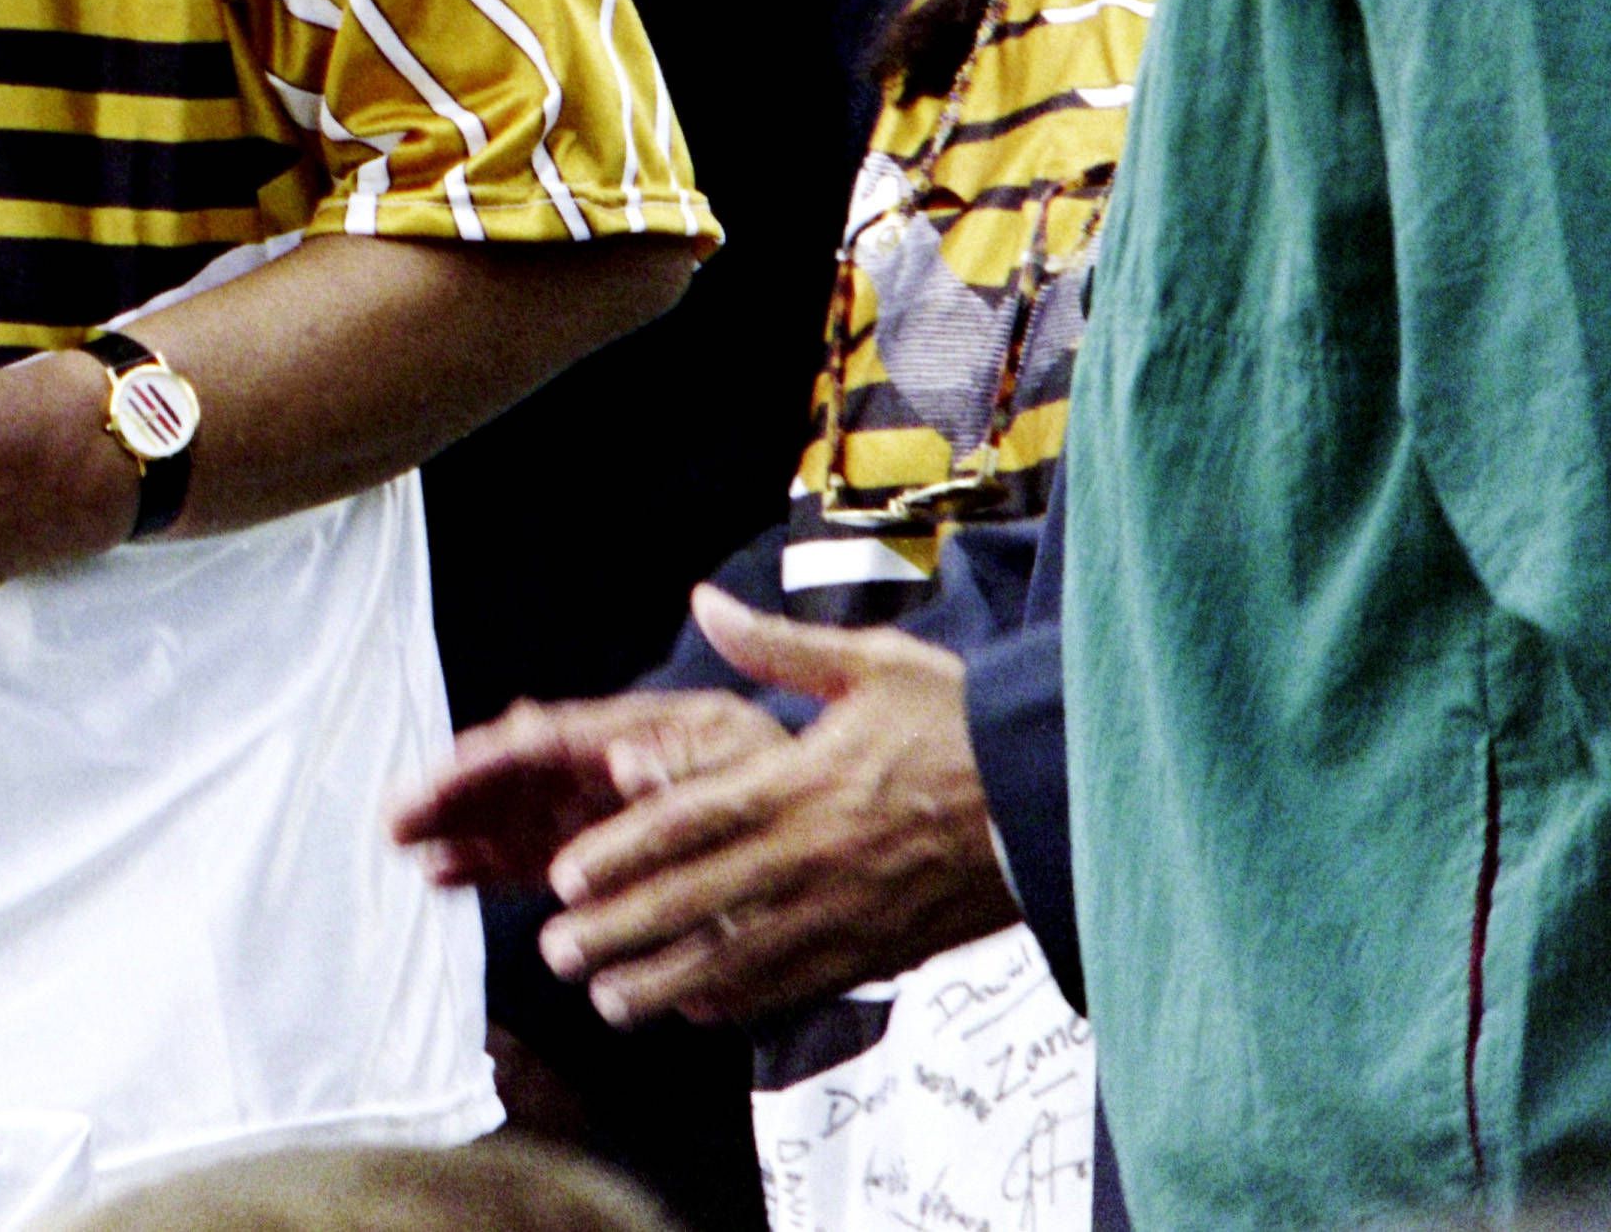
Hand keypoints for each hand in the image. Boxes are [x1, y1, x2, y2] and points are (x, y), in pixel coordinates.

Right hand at [389, 687, 788, 894]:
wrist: (843, 838)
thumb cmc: (797, 787)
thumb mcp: (752, 769)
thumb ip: (686, 770)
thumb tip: (624, 762)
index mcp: (642, 732)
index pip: (547, 739)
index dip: (488, 760)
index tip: (438, 781)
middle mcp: (611, 766)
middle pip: (517, 774)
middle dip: (454, 795)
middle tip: (395, 821)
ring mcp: (605, 811)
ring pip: (515, 815)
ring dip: (460, 830)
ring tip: (408, 850)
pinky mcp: (606, 854)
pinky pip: (533, 854)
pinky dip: (489, 864)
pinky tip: (446, 877)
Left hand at [527, 585, 1017, 1026]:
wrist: (1055, 799)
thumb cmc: (961, 725)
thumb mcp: (873, 665)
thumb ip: (777, 645)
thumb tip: (705, 601)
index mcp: (800, 784)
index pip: (690, 824)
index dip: (622, 853)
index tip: (562, 877)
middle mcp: (812, 856)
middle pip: (697, 901)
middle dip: (620, 930)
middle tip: (555, 952)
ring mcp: (844, 911)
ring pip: (740, 957)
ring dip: (665, 982)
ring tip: (605, 1001)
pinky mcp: (878, 947)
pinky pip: (797, 982)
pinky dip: (742, 1000)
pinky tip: (696, 1009)